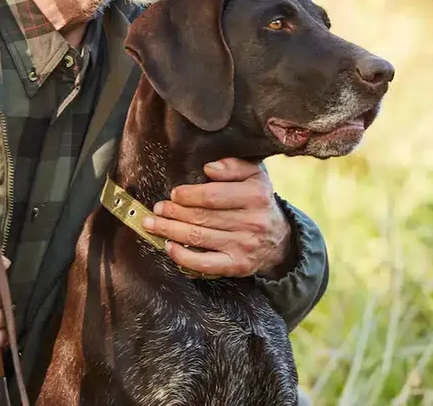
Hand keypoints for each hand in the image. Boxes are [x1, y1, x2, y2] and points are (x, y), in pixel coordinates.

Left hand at [142, 158, 293, 278]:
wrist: (279, 239)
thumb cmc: (258, 202)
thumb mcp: (254, 176)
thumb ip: (233, 166)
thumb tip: (209, 168)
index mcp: (256, 195)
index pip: (213, 195)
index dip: (189, 195)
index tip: (174, 194)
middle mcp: (252, 222)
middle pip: (202, 217)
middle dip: (174, 212)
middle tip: (157, 209)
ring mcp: (244, 246)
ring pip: (199, 238)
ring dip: (170, 230)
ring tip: (153, 224)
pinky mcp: (237, 266)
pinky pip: (205, 263)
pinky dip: (183, 256)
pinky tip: (169, 247)